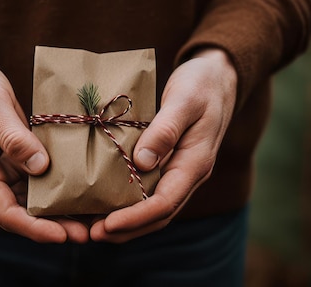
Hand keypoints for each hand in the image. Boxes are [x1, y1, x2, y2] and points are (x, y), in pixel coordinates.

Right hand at [0, 47, 88, 242]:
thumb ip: (14, 137)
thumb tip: (41, 168)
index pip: (3, 211)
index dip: (33, 228)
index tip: (62, 236)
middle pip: (19, 212)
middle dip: (52, 226)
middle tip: (87, 234)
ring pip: (28, 200)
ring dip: (56, 212)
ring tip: (90, 219)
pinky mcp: (9, 159)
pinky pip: (32, 181)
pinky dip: (53, 189)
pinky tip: (77, 192)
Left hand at [90, 48, 236, 241]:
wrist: (218, 76)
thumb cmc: (201, 84)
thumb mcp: (184, 100)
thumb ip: (165, 130)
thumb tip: (142, 162)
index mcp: (195, 163)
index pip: (165, 203)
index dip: (136, 217)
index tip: (107, 224)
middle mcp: (188, 174)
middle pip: (158, 215)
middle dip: (127, 229)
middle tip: (93, 234)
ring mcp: (179, 171)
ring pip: (153, 208)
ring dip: (126, 222)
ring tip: (94, 227)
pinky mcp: (169, 164)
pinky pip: (150, 192)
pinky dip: (129, 203)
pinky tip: (106, 201)